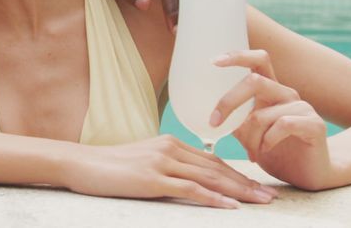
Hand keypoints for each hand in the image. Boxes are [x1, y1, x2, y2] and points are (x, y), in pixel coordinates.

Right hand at [60, 135, 276, 207]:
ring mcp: (161, 162)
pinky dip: (213, 199)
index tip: (257, 187)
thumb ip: (166, 166)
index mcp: (169, 143)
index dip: (238, 174)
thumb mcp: (142, 161)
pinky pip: (190, 189)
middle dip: (246, 184)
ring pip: (209, 177)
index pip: (212, 160)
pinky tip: (230, 208)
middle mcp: (169, 148)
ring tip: (260, 203)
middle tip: (270, 197)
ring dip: (239, 192)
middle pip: (217, 168)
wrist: (80, 163)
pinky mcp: (152, 178)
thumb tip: (187, 180)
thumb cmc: (107, 166)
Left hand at [213, 50, 331, 189]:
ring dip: (249, 137)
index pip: (257, 60)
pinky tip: (266, 151)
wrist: (306, 175)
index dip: (237, 56)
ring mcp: (302, 107)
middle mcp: (285, 93)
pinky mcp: (314, 124)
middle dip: (229, 101)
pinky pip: (283, 125)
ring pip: (262, 114)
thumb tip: (205, 115)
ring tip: (251, 153)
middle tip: (214, 122)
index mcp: (270, 89)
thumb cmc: (274, 151)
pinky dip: (267, 141)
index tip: (213, 61)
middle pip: (254, 81)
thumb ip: (232, 119)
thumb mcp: (247, 133)